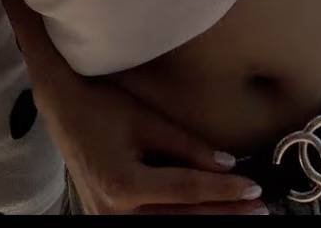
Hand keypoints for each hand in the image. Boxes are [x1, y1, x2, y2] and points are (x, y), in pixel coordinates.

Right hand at [36, 70, 266, 214]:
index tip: (253, 186)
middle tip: (260, 208)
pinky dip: (184, 220)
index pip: (187, 192)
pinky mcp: (108, 221)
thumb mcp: (146, 120)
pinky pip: (154, 225)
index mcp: (124, 184)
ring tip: (242, 215)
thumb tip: (227, 164)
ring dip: (209, 221)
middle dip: (224, 214)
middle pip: (183, 220)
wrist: (60, 109)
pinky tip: (208, 214)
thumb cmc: (101, 105)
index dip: (224, 190)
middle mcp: (115, 213)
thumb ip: (187, 145)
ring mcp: (109, 222)